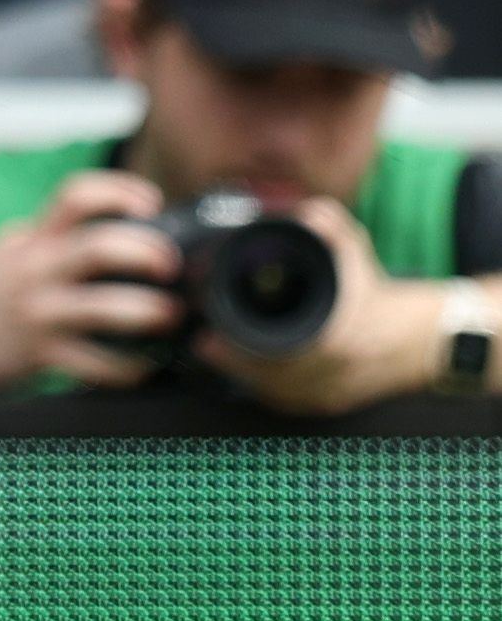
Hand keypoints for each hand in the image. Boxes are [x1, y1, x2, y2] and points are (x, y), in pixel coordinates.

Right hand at [0, 167, 186, 391]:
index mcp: (31, 239)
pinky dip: (132, 368)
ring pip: (106, 307)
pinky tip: (143, 365)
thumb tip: (122, 235)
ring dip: (150, 311)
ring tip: (170, 315)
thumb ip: (55, 241)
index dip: (121, 192)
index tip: (150, 204)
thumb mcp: (11, 252)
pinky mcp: (41, 356)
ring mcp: (38, 313)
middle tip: (170, 265)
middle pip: (100, 246)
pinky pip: (99, 365)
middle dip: (148, 252)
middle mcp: (34, 270)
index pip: (76, 195)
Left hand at [198, 200, 455, 415]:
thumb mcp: (354, 249)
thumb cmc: (375, 291)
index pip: (275, 354)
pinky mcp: (330, 405)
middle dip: (231, 362)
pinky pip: (288, 404)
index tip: (206, 336)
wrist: (415, 336)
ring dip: (242, 378)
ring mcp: (332, 392)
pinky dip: (264, 390)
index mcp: (337, 338)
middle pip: (267, 377)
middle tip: (204, 343)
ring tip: (215, 356)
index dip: (236, 350)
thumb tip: (309, 214)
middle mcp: (333, 371)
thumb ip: (329, 226)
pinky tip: (243, 375)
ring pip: (274, 394)